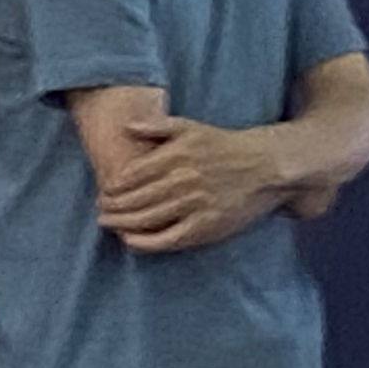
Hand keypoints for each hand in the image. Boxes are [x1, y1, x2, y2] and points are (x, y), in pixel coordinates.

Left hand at [97, 114, 286, 253]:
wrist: (267, 166)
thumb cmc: (226, 146)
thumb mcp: (193, 127)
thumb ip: (158, 126)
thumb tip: (126, 127)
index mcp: (177, 155)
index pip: (132, 175)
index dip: (113, 187)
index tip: (104, 192)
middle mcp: (183, 179)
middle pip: (135, 198)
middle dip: (112, 207)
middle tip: (101, 211)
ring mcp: (194, 204)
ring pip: (147, 218)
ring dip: (122, 223)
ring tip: (108, 224)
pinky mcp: (206, 226)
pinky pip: (167, 238)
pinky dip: (144, 241)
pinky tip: (130, 240)